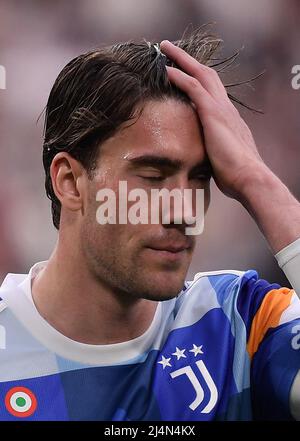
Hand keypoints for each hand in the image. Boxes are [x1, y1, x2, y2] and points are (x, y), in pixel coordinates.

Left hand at [160, 40, 266, 200]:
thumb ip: (212, 151)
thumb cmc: (235, 175)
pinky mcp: (214, 114)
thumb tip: (201, 159)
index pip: (212, 91)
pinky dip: (180, 77)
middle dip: (189, 60)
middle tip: (171, 50)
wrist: (249, 178)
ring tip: (164, 49)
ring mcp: (221, 109)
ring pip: (200, 74)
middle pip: (207, 75)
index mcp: (228, 118)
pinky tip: (166, 70)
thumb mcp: (221, 158)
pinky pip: (194, 88)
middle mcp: (226, 108)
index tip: (184, 72)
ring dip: (181, 60)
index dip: (198, 79)